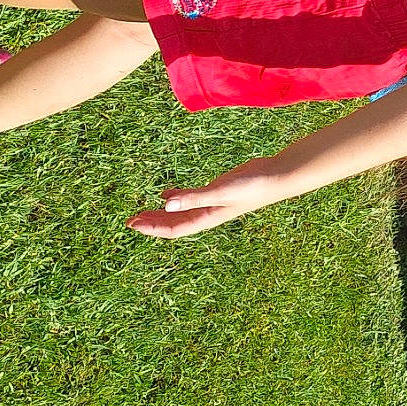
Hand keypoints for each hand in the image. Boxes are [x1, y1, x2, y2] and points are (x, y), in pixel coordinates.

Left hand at [128, 160, 284, 238]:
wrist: (276, 177)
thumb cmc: (252, 186)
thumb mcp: (220, 191)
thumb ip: (193, 197)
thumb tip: (166, 203)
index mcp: (207, 218)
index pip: (174, 228)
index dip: (153, 228)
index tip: (133, 224)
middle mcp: (207, 213)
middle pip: (174, 222)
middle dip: (152, 223)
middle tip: (130, 221)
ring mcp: (211, 203)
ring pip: (180, 211)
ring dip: (161, 212)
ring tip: (143, 211)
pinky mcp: (216, 191)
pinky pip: (190, 198)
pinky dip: (176, 197)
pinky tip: (166, 193)